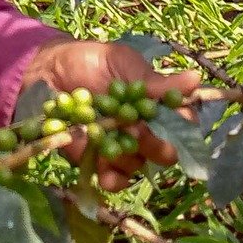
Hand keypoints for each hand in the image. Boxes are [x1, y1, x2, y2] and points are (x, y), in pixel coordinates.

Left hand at [18, 39, 200, 192]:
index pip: (183, 123)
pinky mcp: (99, 163)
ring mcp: (122, 149)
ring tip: (110, 138)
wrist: (47, 72)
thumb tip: (195, 79)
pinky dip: (112, 178)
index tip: (168, 115)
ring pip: (138, 165)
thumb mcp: (122, 63)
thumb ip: (153, 81)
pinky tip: (104, 171)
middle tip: (137, 129)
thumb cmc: (90, 62)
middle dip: (154, 144)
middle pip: (165, 151)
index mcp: (156, 107)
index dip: (181, 124)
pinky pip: (115, 180)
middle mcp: (144, 131)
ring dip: (128, 155)